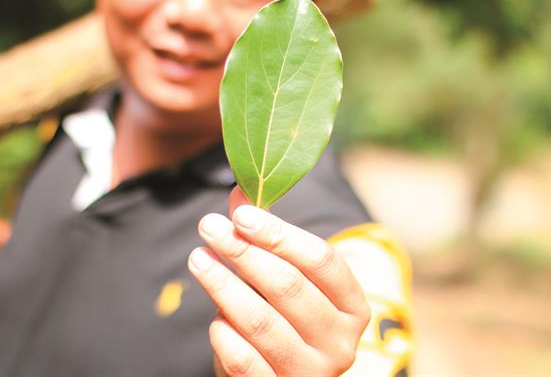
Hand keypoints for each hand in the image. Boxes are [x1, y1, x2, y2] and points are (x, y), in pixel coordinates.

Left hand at [189, 187, 370, 376]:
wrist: (284, 376)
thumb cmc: (286, 316)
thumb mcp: (285, 276)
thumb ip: (265, 237)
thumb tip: (239, 193)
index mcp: (352, 306)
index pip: (321, 260)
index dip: (279, 234)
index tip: (241, 214)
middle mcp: (340, 342)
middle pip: (288, 287)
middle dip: (243, 252)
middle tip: (208, 227)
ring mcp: (310, 373)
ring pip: (261, 323)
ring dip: (223, 286)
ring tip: (198, 259)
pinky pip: (243, 360)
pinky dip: (223, 333)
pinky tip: (214, 316)